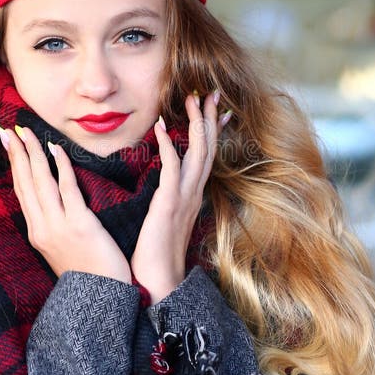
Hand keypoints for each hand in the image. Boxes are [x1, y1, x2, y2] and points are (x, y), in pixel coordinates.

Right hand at [0, 126, 131, 282]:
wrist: (101, 298)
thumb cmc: (89, 276)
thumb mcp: (62, 252)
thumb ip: (56, 227)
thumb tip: (56, 205)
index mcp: (37, 234)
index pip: (22, 192)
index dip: (14, 166)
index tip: (9, 144)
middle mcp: (42, 228)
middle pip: (25, 183)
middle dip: (16, 153)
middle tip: (8, 129)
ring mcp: (58, 226)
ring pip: (40, 182)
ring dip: (32, 153)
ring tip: (26, 132)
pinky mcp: (79, 224)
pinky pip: (67, 188)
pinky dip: (60, 166)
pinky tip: (55, 149)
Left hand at [130, 91, 227, 303]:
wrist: (158, 281)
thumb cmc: (156, 255)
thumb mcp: (167, 221)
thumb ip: (170, 202)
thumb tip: (167, 189)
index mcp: (193, 196)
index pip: (207, 156)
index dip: (213, 131)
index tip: (218, 110)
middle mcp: (193, 193)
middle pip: (207, 147)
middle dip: (210, 118)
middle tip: (210, 92)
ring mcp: (184, 196)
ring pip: (197, 152)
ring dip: (196, 123)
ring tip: (192, 98)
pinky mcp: (169, 202)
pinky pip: (171, 167)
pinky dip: (167, 144)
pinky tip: (160, 126)